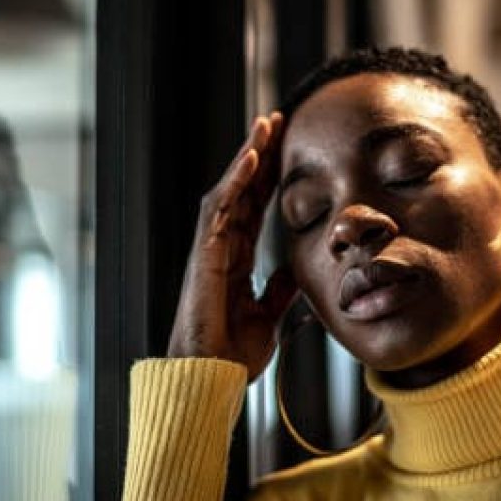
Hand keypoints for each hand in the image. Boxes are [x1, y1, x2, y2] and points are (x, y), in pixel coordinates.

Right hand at [168, 112, 296, 380]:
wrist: (212, 379)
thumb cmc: (233, 353)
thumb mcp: (269, 316)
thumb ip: (281, 291)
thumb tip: (297, 271)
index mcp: (236, 259)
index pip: (254, 207)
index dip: (269, 178)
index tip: (287, 151)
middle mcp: (222, 247)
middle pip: (242, 190)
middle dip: (259, 155)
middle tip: (276, 121)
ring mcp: (211, 249)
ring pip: (229, 191)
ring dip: (247, 157)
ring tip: (265, 126)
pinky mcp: (204, 256)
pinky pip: (219, 211)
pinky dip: (234, 183)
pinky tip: (251, 159)